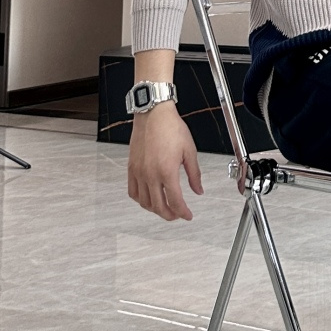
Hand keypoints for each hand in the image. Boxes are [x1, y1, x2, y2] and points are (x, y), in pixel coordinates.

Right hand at [128, 102, 202, 221]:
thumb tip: (198, 189)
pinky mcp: (131, 168)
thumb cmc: (171, 128)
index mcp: (167, 171)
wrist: (154, 114)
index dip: (183, 212)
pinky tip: (147, 198)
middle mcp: (150, 174)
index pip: (175, 201)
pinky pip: (132, 191)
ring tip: (164, 208)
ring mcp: (139, 172)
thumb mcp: (189, 151)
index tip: (188, 216)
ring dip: (155, 209)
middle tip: (177, 215)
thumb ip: (194, 174)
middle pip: (158, 206)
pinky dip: (140, 199)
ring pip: (144, 202)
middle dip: (170, 215)